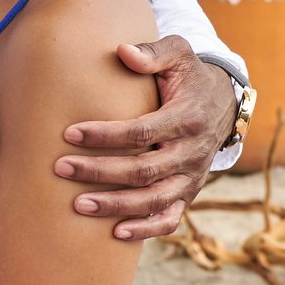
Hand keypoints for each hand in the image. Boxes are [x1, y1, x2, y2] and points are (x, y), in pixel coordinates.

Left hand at [53, 36, 237, 239]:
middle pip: (143, 171)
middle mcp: (192, 152)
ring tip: (77, 205)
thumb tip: (121, 51)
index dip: (106, 134)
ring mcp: (191, 178)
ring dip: (115, 206)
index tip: (70, 132)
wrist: (223, 103)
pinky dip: (145, 230)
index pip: (142, 132)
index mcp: (187, 118)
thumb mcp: (178, 54)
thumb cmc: (189, 76)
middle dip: (99, 171)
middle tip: (60, 167)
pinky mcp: (189, 194)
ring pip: (153, 200)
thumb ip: (152, 53)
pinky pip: (170, 219)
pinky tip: (116, 233)